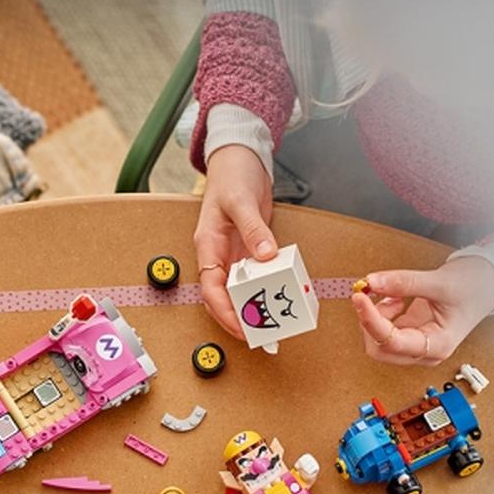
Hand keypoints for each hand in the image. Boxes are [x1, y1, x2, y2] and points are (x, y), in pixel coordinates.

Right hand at [194, 144, 276, 339]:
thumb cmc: (232, 176)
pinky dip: (269, 287)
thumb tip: (266, 256)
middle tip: (263, 335)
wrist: (241, 159)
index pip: (210, 287)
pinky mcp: (251, 249)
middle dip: (240, 318)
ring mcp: (235, 253)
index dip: (224, 311)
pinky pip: (258, 275)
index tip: (241, 328)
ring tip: (276, 323)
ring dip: (256, 306)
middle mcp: (219, 254)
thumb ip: (253, 229)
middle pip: (224, 296)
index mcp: (208, 245)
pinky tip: (284, 296)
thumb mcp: (241, 201)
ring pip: (241, 289)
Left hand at [352, 257, 493, 365]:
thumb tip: (371, 282)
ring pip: (378, 340)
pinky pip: (385, 329)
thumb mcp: (439, 282)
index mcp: (438, 345)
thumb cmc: (473, 288)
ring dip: (375, 316)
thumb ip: (403, 282)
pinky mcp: (412, 332)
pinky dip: (381, 311)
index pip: (392, 342)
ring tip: (393, 293)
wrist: (487, 285)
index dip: (371, 320)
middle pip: (380, 348)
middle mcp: (426, 350)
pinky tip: (396, 297)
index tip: (360, 297)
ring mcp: (418, 343)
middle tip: (371, 293)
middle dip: (370, 321)